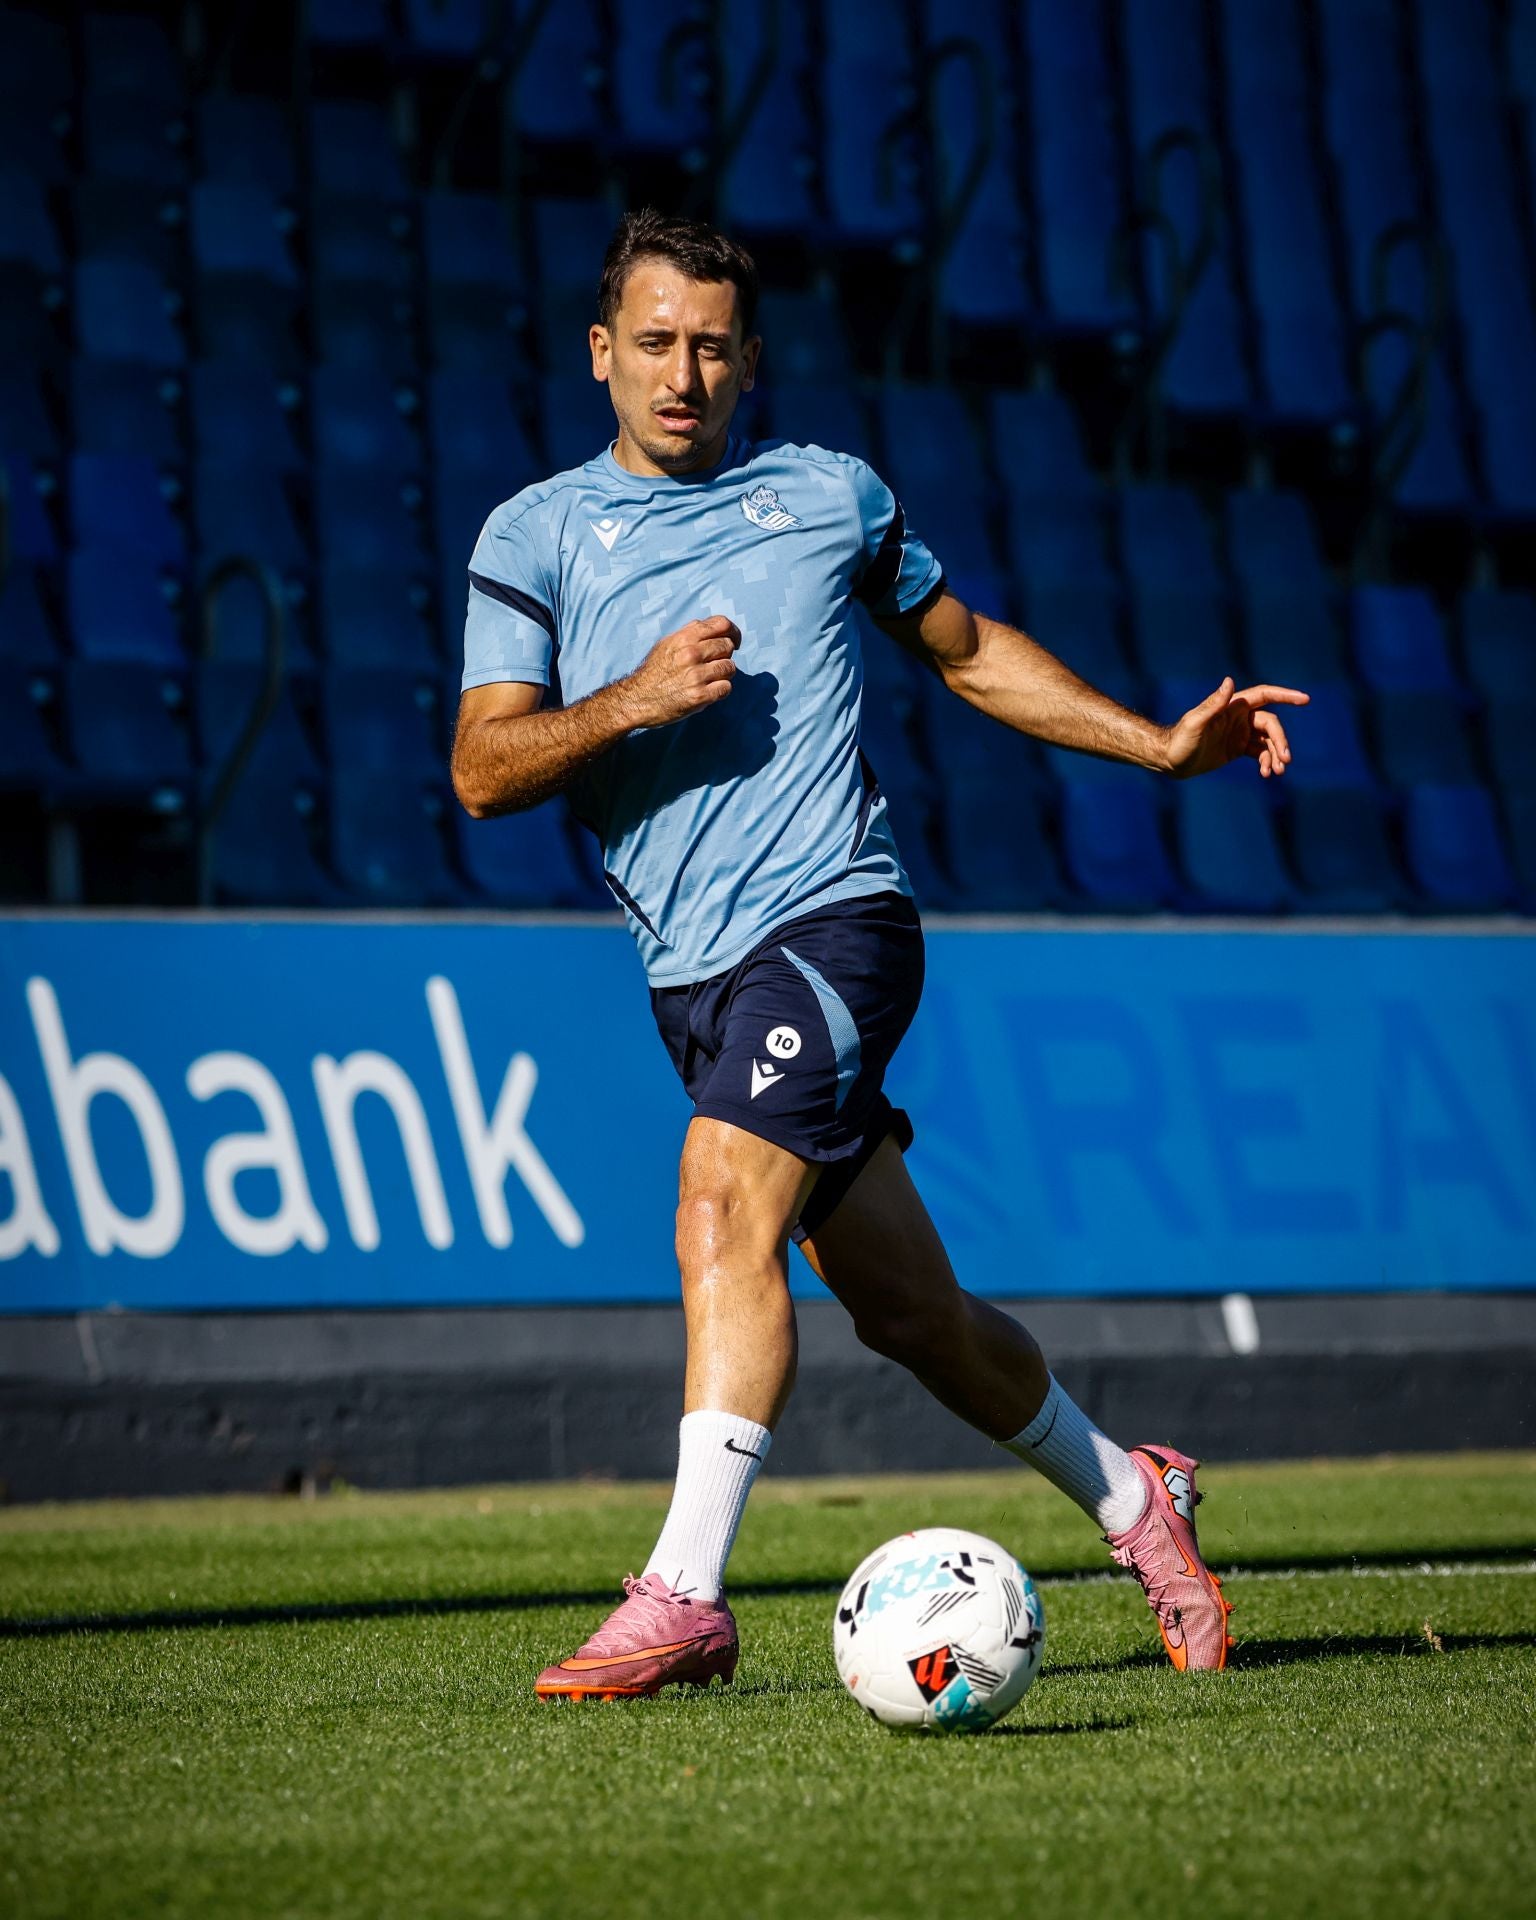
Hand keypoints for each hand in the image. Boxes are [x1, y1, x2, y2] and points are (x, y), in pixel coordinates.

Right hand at [620, 616, 740, 728]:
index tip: (734, 641)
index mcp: (684, 638)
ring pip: (730, 667)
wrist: (637, 699)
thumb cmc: (653, 671)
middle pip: (728, 646)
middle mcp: (691, 654)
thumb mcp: (667, 644)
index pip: (722, 624)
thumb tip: (713, 629)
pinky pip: (726, 688)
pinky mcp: (699, 696)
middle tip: (715, 664)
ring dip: (724, 674)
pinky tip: (710, 691)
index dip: (733, 632)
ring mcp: (696, 676)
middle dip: (725, 655)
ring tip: (710, 678)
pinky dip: (721, 690)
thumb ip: (690, 634)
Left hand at [1164, 678, 1308, 779]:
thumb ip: (1213, 704)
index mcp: (1233, 707)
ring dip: (1276, 755)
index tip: (1306, 699)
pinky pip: (1260, 753)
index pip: (1265, 695)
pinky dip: (1267, 762)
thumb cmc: (1180, 740)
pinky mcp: (1237, 748)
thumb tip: (1230, 681)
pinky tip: (1267, 773)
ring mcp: (1240, 733)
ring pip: (1268, 740)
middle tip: (1285, 761)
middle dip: (1281, 741)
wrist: (1169, 760)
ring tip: (1277, 772)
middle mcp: (1239, 717)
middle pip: (1271, 725)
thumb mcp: (1195, 723)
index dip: (1286, 696)